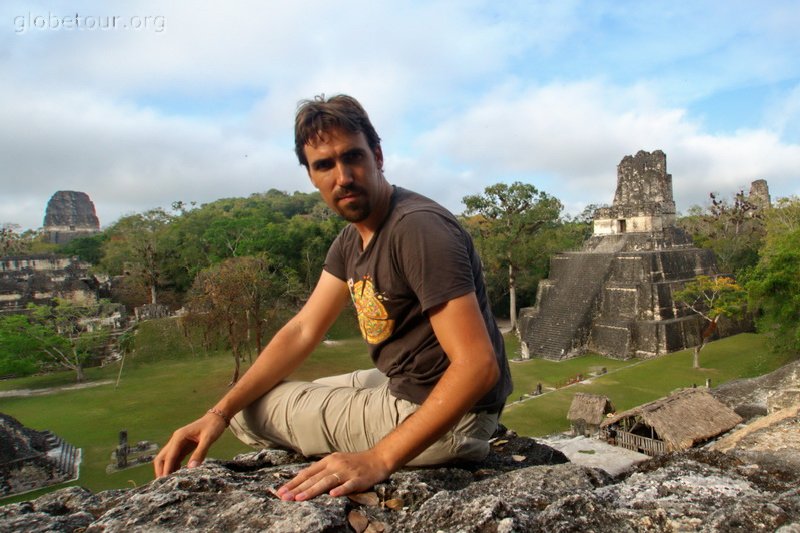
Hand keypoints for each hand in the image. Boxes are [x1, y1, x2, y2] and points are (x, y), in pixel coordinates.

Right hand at [153, 412, 226, 476]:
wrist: (216, 418)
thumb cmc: (213, 426)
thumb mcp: (209, 438)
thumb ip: (200, 452)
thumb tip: (191, 467)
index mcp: (179, 437)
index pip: (169, 456)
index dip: (166, 469)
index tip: (165, 481)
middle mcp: (175, 440)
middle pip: (162, 457)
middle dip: (160, 470)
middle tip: (163, 484)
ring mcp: (178, 443)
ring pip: (166, 458)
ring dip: (166, 469)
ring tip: (169, 483)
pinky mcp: (183, 447)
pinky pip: (174, 458)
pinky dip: (173, 466)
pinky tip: (177, 474)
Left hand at [276, 450, 390, 500]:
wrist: (378, 459)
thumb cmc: (355, 463)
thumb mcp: (336, 462)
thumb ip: (322, 470)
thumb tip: (303, 480)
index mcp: (328, 461)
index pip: (307, 472)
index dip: (293, 482)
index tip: (281, 491)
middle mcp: (335, 465)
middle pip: (313, 478)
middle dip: (297, 488)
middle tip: (283, 497)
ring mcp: (347, 472)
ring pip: (326, 482)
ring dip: (312, 490)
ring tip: (299, 498)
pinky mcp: (358, 479)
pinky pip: (348, 485)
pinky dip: (340, 490)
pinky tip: (332, 495)